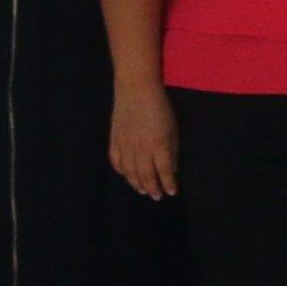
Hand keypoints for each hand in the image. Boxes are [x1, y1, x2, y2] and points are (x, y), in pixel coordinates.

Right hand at [108, 81, 179, 198]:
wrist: (136, 88)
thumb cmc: (160, 107)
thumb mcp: (172, 128)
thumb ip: (171, 150)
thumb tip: (170, 169)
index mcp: (158, 144)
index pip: (164, 171)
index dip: (168, 183)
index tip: (172, 192)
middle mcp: (140, 148)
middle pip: (145, 175)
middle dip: (152, 188)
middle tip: (157, 196)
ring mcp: (124, 144)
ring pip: (129, 172)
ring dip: (137, 184)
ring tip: (144, 191)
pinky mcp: (114, 140)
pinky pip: (116, 161)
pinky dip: (122, 172)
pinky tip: (128, 176)